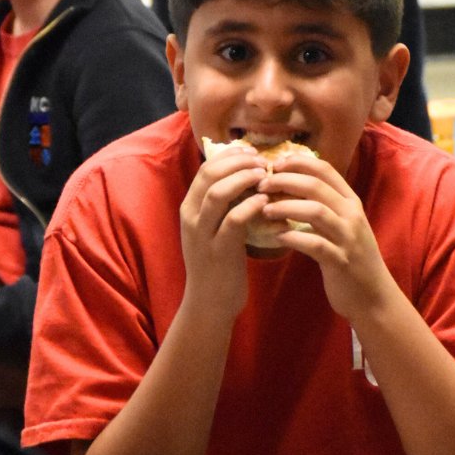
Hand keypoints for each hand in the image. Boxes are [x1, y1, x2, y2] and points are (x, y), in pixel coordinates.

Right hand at [180, 146, 268, 319]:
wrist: (210, 304)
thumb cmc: (218, 264)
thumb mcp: (214, 229)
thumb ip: (223, 205)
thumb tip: (247, 175)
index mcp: (189, 208)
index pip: (205, 169)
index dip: (229, 155)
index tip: (251, 150)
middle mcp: (190, 217)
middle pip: (210, 175)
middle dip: (238, 161)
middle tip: (261, 159)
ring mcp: (202, 234)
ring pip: (219, 193)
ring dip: (244, 178)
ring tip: (265, 174)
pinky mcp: (219, 250)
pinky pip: (234, 219)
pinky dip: (251, 205)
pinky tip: (265, 201)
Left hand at [257, 153, 392, 320]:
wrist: (374, 296)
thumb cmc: (351, 258)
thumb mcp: (342, 226)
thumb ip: (324, 206)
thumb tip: (291, 186)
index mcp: (350, 202)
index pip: (325, 170)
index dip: (298, 163)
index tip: (274, 164)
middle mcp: (351, 215)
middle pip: (315, 186)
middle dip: (284, 181)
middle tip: (261, 186)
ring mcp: (348, 238)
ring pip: (315, 211)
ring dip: (285, 207)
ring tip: (264, 209)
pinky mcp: (341, 261)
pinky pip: (315, 244)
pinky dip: (294, 237)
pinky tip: (278, 237)